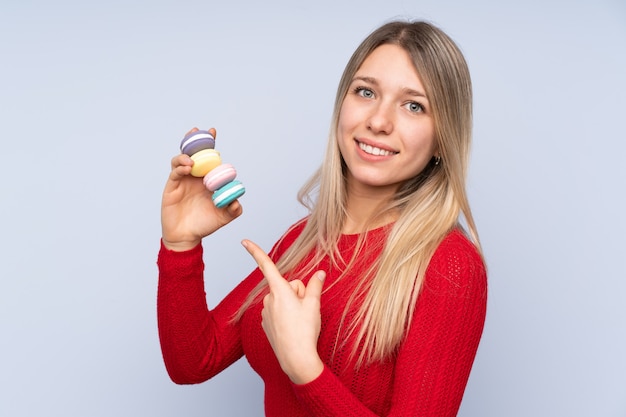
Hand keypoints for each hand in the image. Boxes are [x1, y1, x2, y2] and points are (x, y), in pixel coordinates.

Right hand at [161, 127, 242, 250]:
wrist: (186, 236)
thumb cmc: (204, 225)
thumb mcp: (223, 217)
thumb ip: (233, 210)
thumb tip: (237, 202)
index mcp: (208, 179)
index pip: (209, 157)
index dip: (210, 144)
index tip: (213, 132)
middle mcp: (195, 176)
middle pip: (194, 153)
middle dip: (196, 140)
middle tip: (200, 131)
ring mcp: (182, 180)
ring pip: (182, 159)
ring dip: (186, 154)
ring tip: (192, 160)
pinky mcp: (172, 186)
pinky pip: (175, 172)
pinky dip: (180, 166)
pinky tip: (187, 167)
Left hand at [242, 239, 325, 383]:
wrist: (296, 359)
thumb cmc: (305, 331)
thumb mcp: (314, 305)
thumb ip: (315, 286)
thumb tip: (319, 273)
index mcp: (280, 290)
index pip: (267, 266)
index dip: (255, 251)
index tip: (244, 240)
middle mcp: (269, 299)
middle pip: (287, 285)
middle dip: (297, 293)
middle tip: (305, 310)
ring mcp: (266, 312)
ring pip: (283, 299)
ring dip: (292, 305)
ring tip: (299, 321)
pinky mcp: (266, 323)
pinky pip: (278, 311)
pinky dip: (286, 316)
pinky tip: (292, 328)